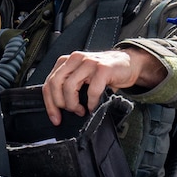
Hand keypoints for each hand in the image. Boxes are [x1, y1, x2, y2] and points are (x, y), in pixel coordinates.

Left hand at [41, 48, 165, 125]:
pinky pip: (92, 90)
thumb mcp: (82, 77)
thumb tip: (57, 109)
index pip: (49, 82)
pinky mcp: (103, 68)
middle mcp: (75, 59)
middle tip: (70, 112)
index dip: (49, 103)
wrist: (128, 63)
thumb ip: (68, 86)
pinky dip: (91, 103)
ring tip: (81, 110)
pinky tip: (93, 108)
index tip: (55, 118)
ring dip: (73, 104)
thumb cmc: (104, 74)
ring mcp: (89, 62)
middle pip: (55, 83)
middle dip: (59, 103)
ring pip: (70, 87)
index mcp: (66, 61)